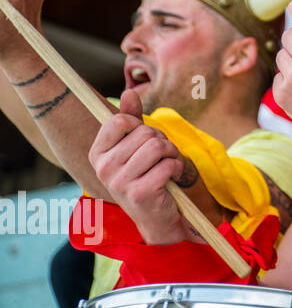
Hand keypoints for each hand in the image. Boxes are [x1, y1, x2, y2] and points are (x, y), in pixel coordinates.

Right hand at [89, 89, 186, 244]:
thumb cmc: (146, 175)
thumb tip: (129, 92)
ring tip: (168, 166)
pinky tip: (171, 179)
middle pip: (145, 132)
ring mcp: (120, 183)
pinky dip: (177, 169)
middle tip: (161, 158)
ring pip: (159, 146)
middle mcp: (104, 168)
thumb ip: (132, 120)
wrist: (155, 216)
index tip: (144, 139)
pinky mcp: (140, 193)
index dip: (140, 125)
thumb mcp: (136, 147)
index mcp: (98, 154)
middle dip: (162, 141)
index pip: (119, 121)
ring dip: (172, 154)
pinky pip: (169, 165)